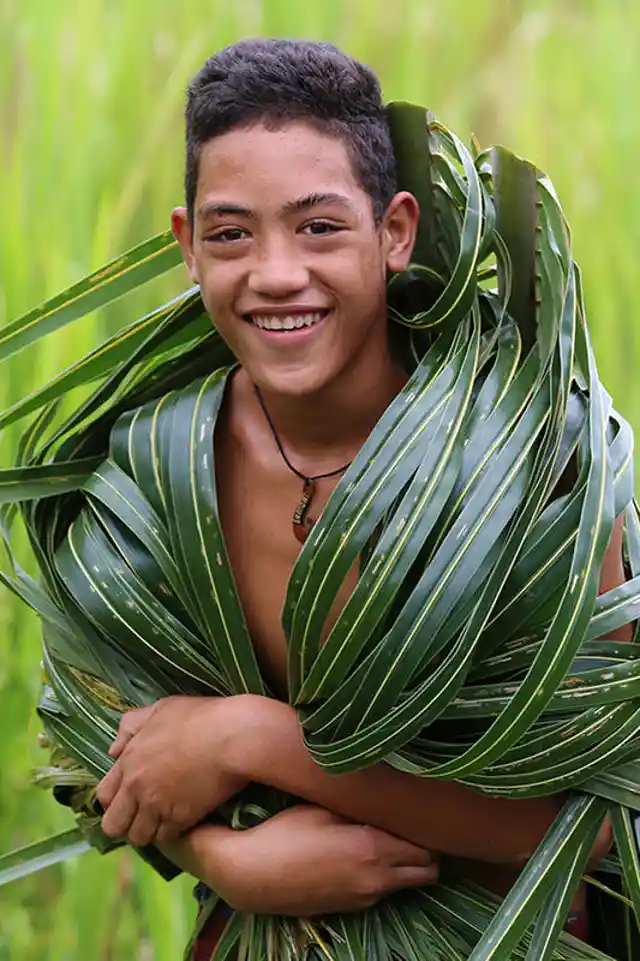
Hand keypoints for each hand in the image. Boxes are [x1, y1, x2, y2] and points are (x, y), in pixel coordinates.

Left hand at [95, 695, 256, 845]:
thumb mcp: (162, 708)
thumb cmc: (202, 717)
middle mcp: (137, 787)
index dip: (114, 801)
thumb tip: (114, 750)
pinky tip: (182, 821)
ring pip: (139, 837)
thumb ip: (132, 725)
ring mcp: (158, 806)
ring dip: (149, 831)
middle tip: (142, 816)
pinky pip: (166, 839)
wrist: (235, 737)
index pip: (103, 795)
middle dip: (125, 823)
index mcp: (130, 759)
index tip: (128, 800)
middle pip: (113, 825)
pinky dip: (171, 834)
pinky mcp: (181, 820)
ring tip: (163, 820)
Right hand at [164, 804, 438, 915]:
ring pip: (406, 883)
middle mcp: (377, 881)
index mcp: (375, 851)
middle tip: (409, 824)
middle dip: (425, 850)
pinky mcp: (349, 909)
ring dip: (405, 864)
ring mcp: (364, 899)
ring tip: (386, 837)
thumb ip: (361, 804)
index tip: (419, 810)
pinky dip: (383, 876)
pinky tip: (361, 856)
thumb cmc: (284, 833)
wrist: (249, 876)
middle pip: (428, 872)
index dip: (427, 828)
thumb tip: (387, 792)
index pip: (428, 848)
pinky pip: (382, 892)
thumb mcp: (324, 807)